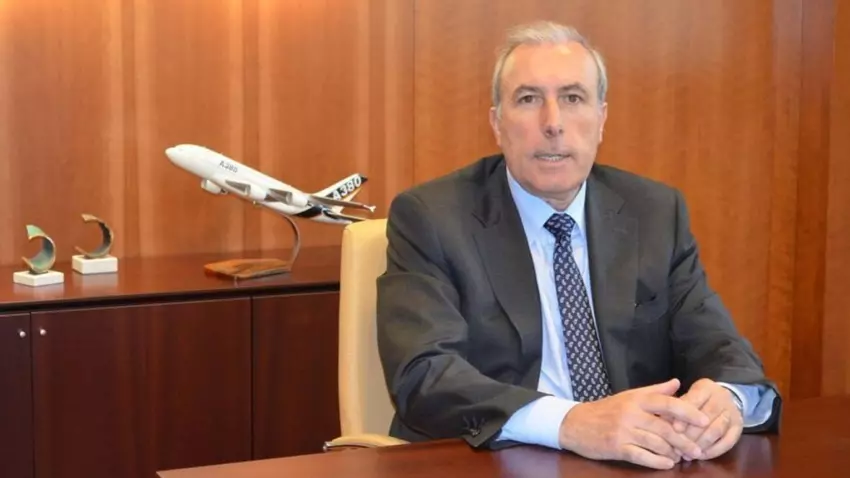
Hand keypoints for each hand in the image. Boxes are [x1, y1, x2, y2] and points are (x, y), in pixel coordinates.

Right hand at [558, 378, 709, 469]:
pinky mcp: (616, 447)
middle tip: (697, 450)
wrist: (576, 423)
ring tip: (682, 458)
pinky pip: (642, 456)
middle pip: (665, 427)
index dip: (688, 412)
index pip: (667, 403)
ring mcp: (623, 431)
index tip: (704, 421)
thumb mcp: (629, 396)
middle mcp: (631, 413)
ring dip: (672, 452)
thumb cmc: (606, 409)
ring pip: (655, 443)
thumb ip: (655, 390)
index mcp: (636, 399)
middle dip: (684, 440)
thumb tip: (677, 383)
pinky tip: (667, 463)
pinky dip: (657, 461)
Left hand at [671, 378, 743, 459]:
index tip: (675, 429)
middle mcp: (722, 398)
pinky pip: (728, 442)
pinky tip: (701, 456)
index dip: (684, 416)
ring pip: (717, 430)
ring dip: (701, 444)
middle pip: (707, 417)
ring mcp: (732, 413)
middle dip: (692, 434)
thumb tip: (662, 421)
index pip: (694, 401)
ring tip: (688, 454)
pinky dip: (713, 451)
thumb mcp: (686, 396)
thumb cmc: (698, 399)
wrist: (724, 399)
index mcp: (706, 387)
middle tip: (679, 446)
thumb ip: (675, 407)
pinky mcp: (739, 427)